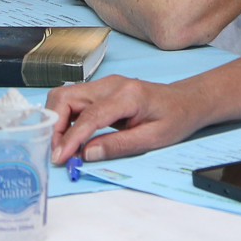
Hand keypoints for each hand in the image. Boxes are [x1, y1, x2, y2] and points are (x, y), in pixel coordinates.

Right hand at [46, 73, 204, 163]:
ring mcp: (104, 84)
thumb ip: (118, 145)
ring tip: (63, 146)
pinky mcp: (100, 89)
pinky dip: (65, 118)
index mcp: (127, 95)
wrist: (186, 100)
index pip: (88, 116)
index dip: (70, 138)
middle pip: (66, 97)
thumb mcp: (153, 139)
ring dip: (57, 121)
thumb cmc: (175, 118)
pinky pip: (73, 100)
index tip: (59, 156)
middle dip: (54, 125)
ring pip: (64, 96)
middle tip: (58, 151)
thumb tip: (87, 153)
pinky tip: (71, 136)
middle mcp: (111, 84)